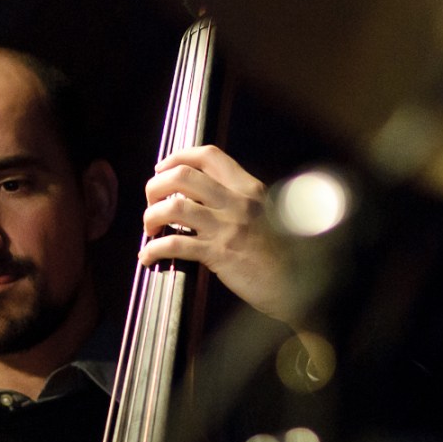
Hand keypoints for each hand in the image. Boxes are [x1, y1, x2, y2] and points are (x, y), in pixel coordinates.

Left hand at [140, 145, 292, 321]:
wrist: (295, 285)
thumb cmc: (275, 252)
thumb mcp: (262, 213)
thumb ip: (234, 199)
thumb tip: (192, 194)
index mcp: (248, 188)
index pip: (209, 156)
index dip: (178, 156)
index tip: (161, 168)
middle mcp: (237, 202)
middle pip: (183, 175)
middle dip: (156, 185)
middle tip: (151, 200)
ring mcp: (227, 227)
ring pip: (174, 207)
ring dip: (151, 216)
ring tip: (150, 228)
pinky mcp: (218, 254)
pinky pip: (175, 244)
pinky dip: (153, 249)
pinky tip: (147, 256)